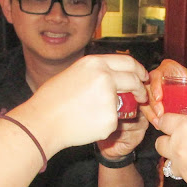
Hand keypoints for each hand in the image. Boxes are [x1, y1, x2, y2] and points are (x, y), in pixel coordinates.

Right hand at [11, 54, 147, 156]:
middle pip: (134, 81)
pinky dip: (105, 124)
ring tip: (93, 114)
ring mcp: (110, 98)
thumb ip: (96, 73)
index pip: (128, 62)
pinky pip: (115, 121)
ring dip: (118, 109)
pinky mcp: (111, 119)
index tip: (143, 77)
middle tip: (141, 96)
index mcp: (95, 64)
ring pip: (125, 104)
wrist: (43, 122)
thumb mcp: (74, 73)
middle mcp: (105, 77)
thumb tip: (116, 76)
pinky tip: (88, 124)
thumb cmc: (52, 100)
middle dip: (140, 90)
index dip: (139, 70)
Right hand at [143, 59, 186, 127]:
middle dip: (152, 103)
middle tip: (160, 114)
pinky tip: (157, 123)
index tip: (158, 98)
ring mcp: (151, 89)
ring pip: (144, 100)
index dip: (155, 87)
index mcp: (165, 69)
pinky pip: (145, 107)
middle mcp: (155, 78)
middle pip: (147, 90)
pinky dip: (151, 116)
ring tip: (158, 122)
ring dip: (150, 112)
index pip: (155, 75)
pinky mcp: (149, 99)